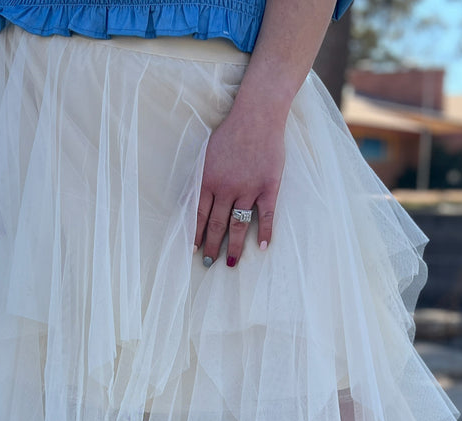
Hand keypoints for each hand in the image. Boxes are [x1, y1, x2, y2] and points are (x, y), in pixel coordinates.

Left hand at [194, 106, 284, 266]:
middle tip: (208, 263)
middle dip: (211, 246)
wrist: (258, 115)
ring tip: (231, 262)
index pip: (198, 214)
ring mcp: (249, 189)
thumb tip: (193, 200)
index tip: (192, 250)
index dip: (195, 234)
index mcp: (208, 180)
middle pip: (217, 224)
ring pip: (239, 224)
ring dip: (234, 246)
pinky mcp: (268, 187)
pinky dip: (265, 233)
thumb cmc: (231, 132)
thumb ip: (202, 178)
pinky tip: (263, 248)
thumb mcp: (207, 153)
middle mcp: (227, 188)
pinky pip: (266, 215)